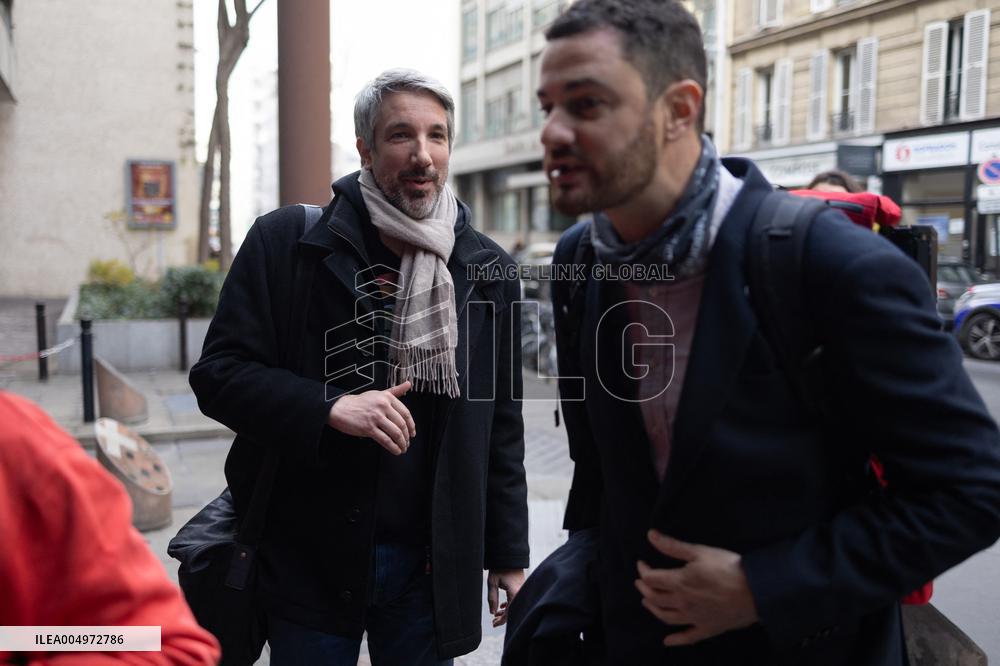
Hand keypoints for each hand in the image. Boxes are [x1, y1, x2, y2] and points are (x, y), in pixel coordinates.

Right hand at [327, 381, 415, 454]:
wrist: (341, 408)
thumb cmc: (360, 402)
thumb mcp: (379, 393)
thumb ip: (395, 390)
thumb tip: (408, 384)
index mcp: (387, 398)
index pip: (406, 413)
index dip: (411, 425)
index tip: (413, 432)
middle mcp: (383, 406)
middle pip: (402, 424)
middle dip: (407, 437)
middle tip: (407, 442)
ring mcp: (376, 417)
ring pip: (395, 433)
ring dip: (402, 443)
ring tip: (402, 448)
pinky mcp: (368, 428)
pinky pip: (385, 440)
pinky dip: (393, 447)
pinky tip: (396, 451)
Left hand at [487, 568, 524, 626]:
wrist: (509, 557)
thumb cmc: (500, 569)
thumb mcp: (492, 582)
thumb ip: (492, 598)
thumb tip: (492, 612)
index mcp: (515, 593)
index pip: (509, 612)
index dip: (501, 620)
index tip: (493, 624)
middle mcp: (521, 593)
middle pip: (513, 611)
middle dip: (503, 618)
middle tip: (493, 621)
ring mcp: (522, 591)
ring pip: (515, 606)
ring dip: (506, 612)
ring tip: (496, 614)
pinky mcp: (521, 589)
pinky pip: (517, 600)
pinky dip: (509, 605)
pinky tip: (502, 607)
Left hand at [635, 530, 757, 646]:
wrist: (755, 590)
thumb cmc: (727, 567)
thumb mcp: (699, 552)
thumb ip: (672, 546)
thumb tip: (650, 535)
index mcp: (679, 582)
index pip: (651, 578)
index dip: (643, 570)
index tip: (642, 564)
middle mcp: (682, 602)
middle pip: (654, 598)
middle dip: (644, 589)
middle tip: (641, 583)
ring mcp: (694, 618)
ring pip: (666, 617)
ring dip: (653, 610)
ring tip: (647, 603)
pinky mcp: (707, 628)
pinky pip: (687, 637)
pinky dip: (675, 640)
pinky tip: (667, 641)